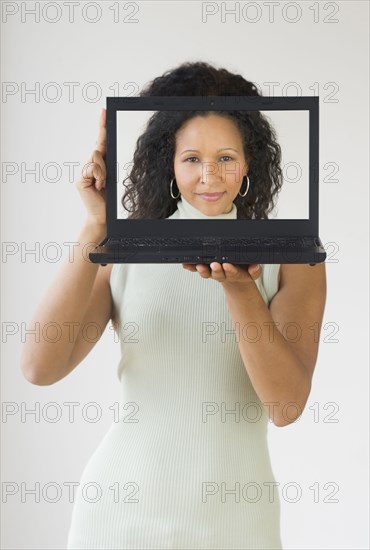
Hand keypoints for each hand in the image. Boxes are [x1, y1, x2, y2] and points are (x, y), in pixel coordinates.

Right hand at [75, 108, 106, 227]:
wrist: (103, 216)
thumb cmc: (110, 199)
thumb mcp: (112, 177)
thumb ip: (107, 164)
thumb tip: (101, 149)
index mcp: (99, 164)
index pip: (100, 142)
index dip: (102, 126)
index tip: (103, 111)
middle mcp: (89, 165)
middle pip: (98, 145)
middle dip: (102, 131)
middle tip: (104, 112)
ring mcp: (83, 172)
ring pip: (96, 156)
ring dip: (103, 169)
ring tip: (103, 183)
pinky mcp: (80, 180)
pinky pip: (92, 168)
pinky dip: (99, 176)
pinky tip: (99, 186)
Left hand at [182, 262, 261, 289]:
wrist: (236, 279)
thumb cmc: (244, 271)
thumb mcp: (253, 272)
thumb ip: (255, 270)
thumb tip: (255, 268)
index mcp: (235, 274)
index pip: (232, 272)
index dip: (230, 270)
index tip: (227, 265)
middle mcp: (223, 274)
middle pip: (218, 274)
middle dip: (215, 270)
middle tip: (214, 265)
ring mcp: (213, 273)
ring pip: (207, 273)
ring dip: (202, 270)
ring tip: (199, 266)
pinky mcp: (206, 270)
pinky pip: (197, 269)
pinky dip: (191, 267)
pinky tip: (185, 264)